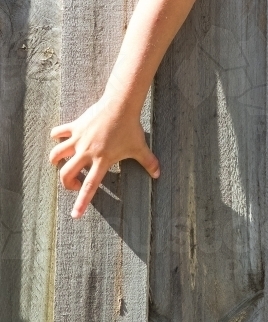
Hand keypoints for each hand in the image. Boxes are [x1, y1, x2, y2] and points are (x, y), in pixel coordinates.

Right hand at [49, 98, 160, 218]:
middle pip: (67, 174)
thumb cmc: (130, 127)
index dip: (82, 202)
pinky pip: (58, 132)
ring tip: (62, 162)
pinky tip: (60, 138)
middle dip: (67, 183)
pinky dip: (56, 136)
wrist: (120, 106)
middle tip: (75, 183)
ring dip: (56, 160)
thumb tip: (158, 174)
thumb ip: (148, 162)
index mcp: (102, 161)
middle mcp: (86, 152)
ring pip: (56, 154)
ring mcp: (78, 139)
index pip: (90, 187)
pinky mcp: (75, 127)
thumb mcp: (140, 147)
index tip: (75, 215)